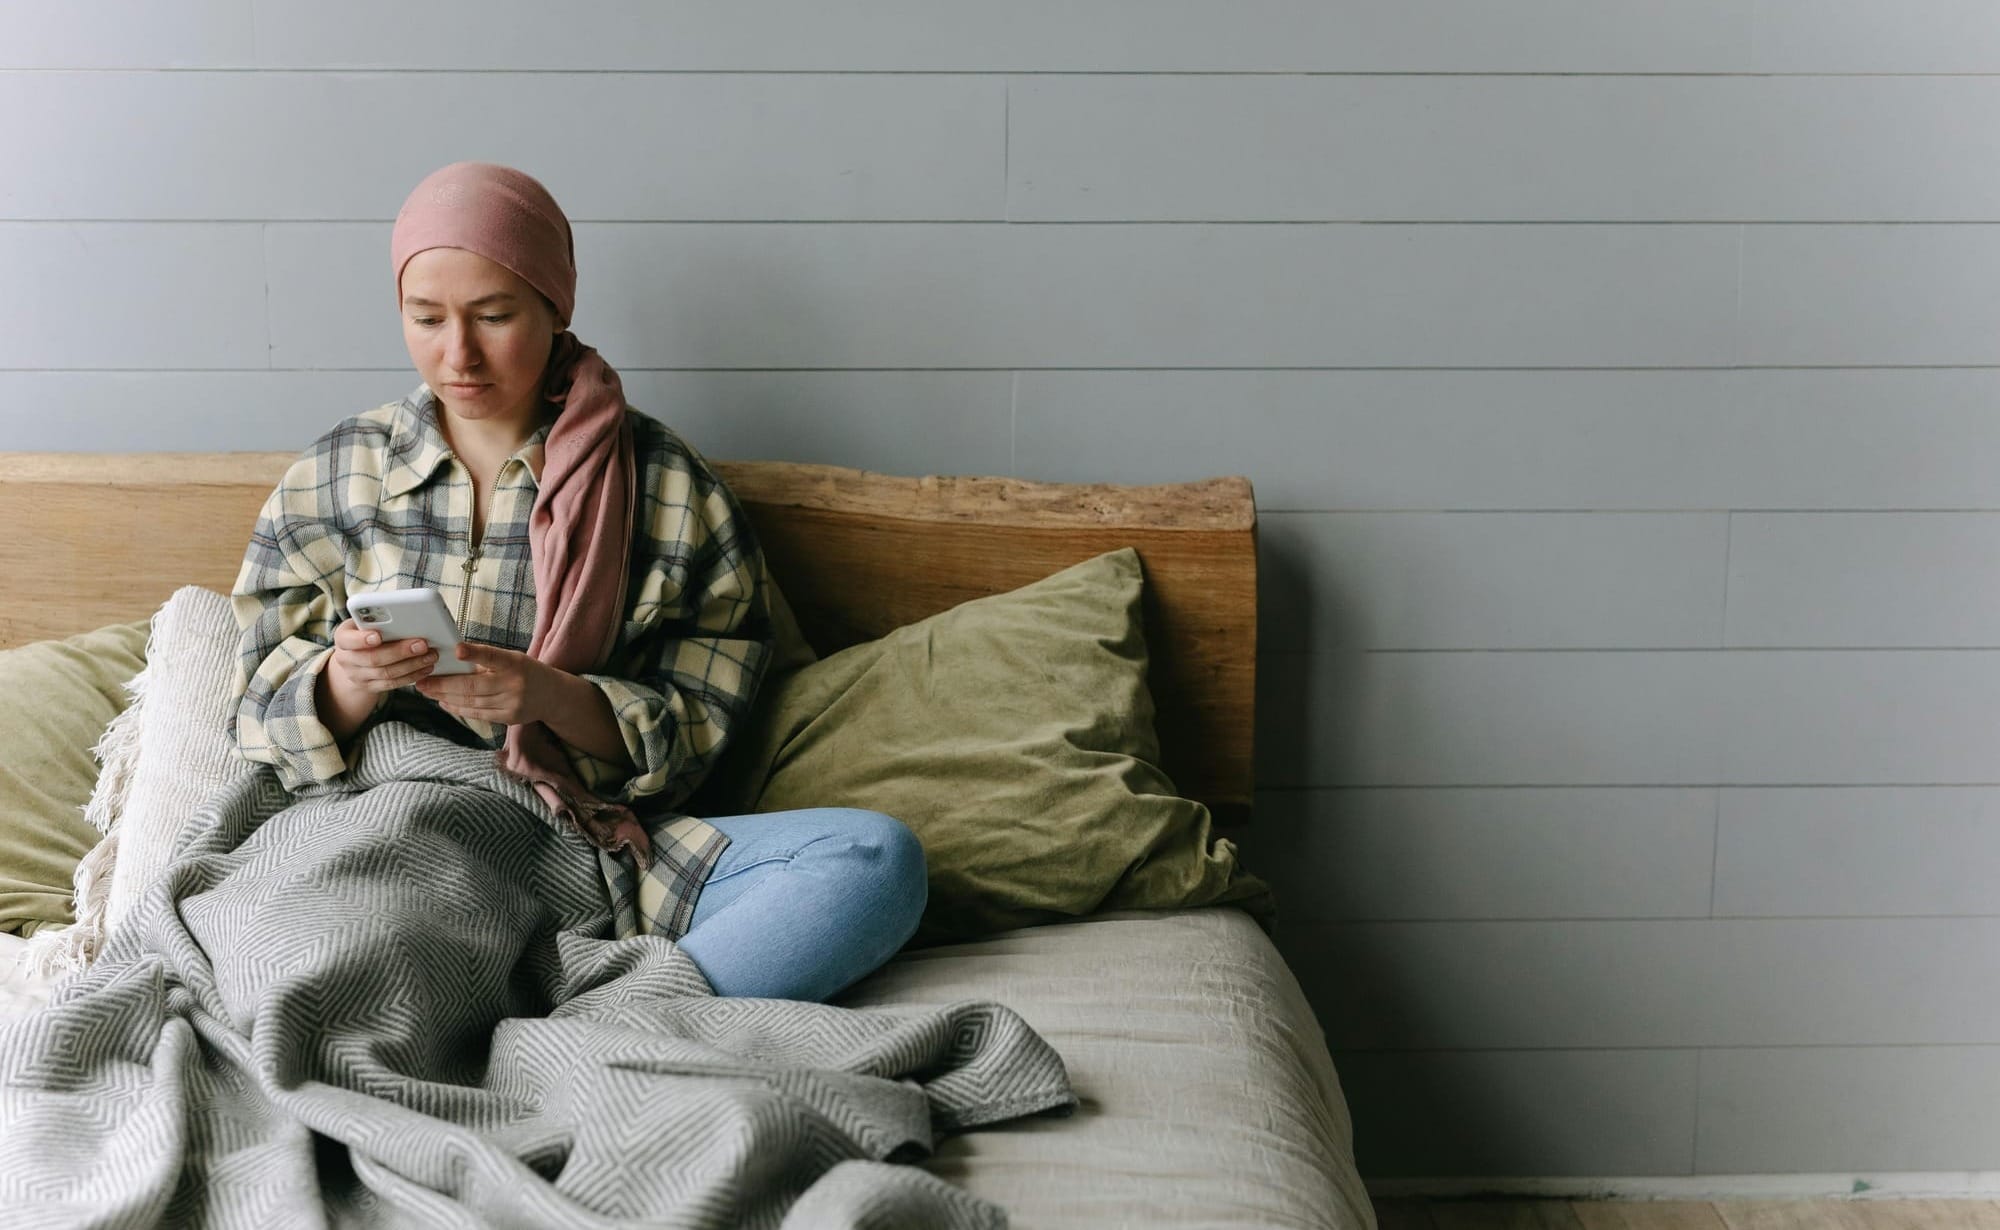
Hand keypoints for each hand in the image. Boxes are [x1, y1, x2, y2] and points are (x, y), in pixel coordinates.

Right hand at [327, 618, 438, 696]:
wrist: (352, 661)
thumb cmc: (363, 634)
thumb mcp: (362, 623)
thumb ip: (376, 620)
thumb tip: (404, 615)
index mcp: (342, 638)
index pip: (347, 639)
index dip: (362, 639)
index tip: (378, 636)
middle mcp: (346, 659)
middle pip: (373, 658)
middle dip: (400, 652)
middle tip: (422, 644)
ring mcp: (357, 676)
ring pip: (386, 673)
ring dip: (412, 665)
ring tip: (430, 656)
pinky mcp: (370, 687)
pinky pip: (392, 684)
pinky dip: (411, 676)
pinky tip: (425, 668)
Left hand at [414, 641, 556, 726]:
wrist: (552, 695)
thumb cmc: (525, 671)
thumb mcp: (512, 659)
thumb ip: (487, 660)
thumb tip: (452, 660)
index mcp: (515, 663)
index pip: (492, 656)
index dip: (475, 654)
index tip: (456, 649)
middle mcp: (514, 684)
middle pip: (473, 686)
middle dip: (443, 684)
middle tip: (422, 681)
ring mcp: (512, 703)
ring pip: (471, 701)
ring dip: (445, 696)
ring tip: (427, 691)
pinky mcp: (508, 718)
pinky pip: (477, 713)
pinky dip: (458, 708)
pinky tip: (444, 702)